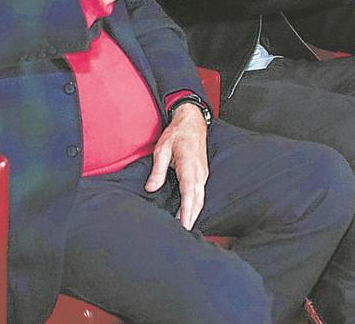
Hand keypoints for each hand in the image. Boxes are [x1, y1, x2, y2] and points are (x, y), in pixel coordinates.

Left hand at [145, 104, 208, 229]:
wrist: (192, 121)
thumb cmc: (177, 133)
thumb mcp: (162, 149)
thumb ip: (157, 170)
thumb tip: (151, 188)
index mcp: (189, 166)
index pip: (189, 193)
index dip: (187, 210)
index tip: (184, 225)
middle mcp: (199, 172)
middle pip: (197, 200)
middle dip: (192, 217)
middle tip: (184, 234)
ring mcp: (203, 173)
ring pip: (200, 198)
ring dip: (194, 213)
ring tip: (186, 228)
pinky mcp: (202, 173)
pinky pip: (200, 193)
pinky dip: (196, 204)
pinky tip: (189, 212)